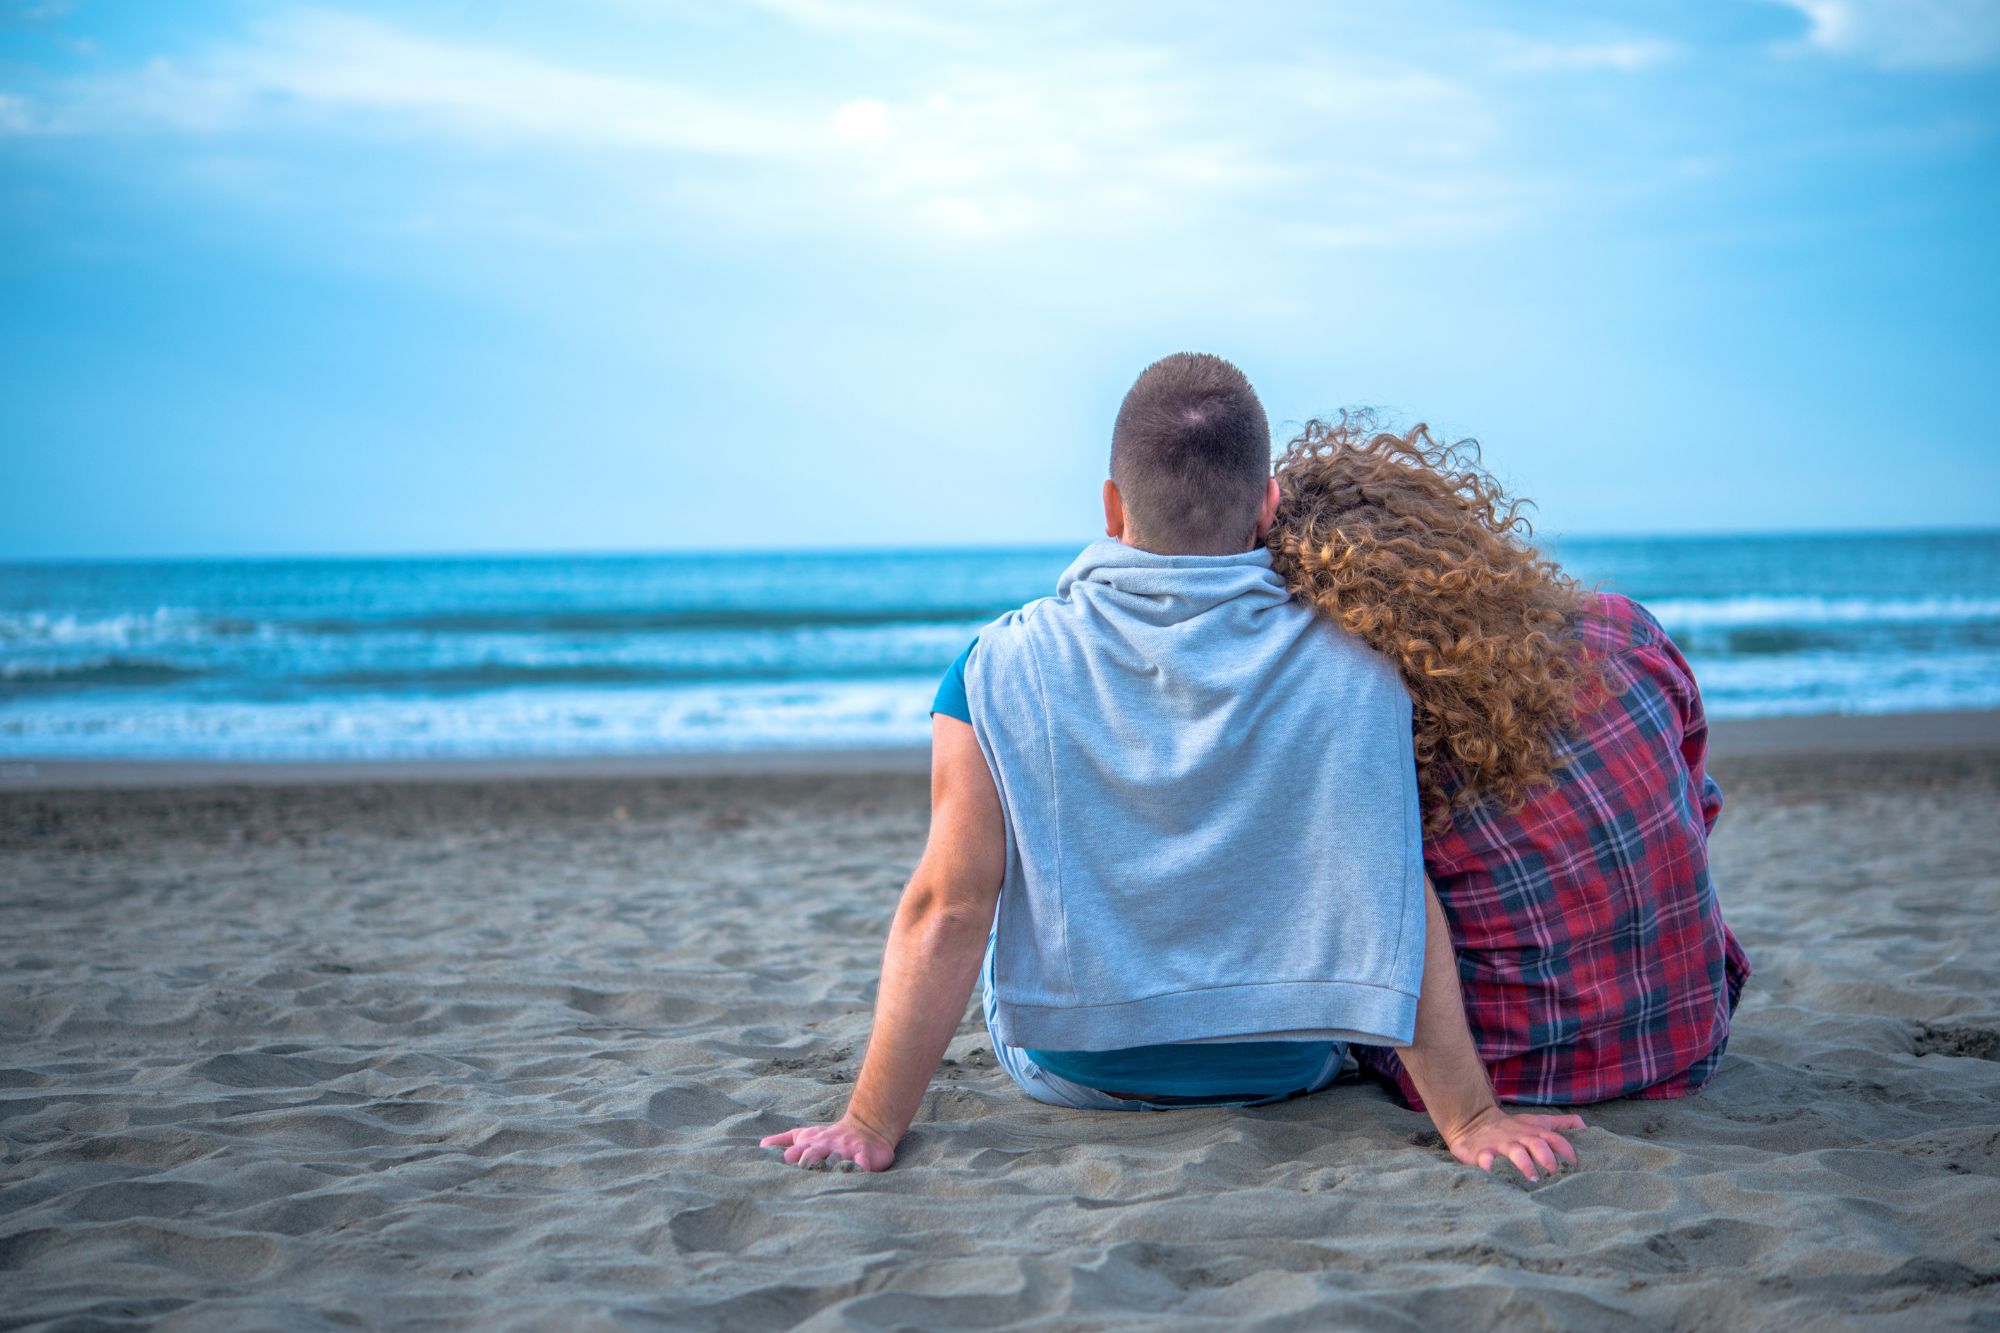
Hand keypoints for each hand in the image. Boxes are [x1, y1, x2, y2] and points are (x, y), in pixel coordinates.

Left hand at [760, 1115, 897, 1171]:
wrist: (865, 1127)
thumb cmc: (828, 1138)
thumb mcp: (804, 1135)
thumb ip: (783, 1141)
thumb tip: (761, 1147)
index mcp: (808, 1143)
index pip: (793, 1154)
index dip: (786, 1163)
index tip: (778, 1177)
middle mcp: (825, 1145)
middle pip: (811, 1155)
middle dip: (805, 1164)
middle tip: (801, 1176)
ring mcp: (844, 1149)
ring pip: (835, 1160)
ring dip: (830, 1169)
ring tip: (825, 1180)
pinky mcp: (863, 1154)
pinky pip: (862, 1162)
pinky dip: (860, 1169)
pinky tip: (857, 1176)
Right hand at [1442, 1106, 1583, 1182]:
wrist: (1473, 1120)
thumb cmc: (1513, 1127)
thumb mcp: (1537, 1122)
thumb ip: (1562, 1124)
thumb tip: (1586, 1127)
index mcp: (1534, 1132)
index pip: (1554, 1137)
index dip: (1566, 1148)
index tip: (1575, 1163)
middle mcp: (1519, 1137)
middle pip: (1536, 1143)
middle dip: (1546, 1155)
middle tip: (1554, 1171)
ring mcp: (1500, 1144)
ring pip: (1514, 1151)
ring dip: (1524, 1163)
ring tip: (1533, 1177)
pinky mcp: (1481, 1152)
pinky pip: (1484, 1158)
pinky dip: (1487, 1164)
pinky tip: (1490, 1170)